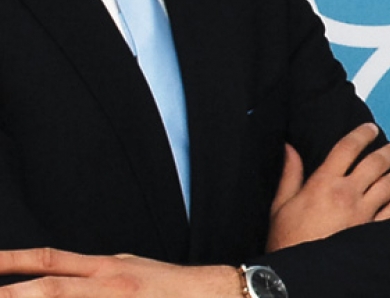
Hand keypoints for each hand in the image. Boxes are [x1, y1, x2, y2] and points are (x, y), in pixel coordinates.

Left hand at [0, 249, 240, 297]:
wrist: (205, 295)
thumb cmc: (164, 285)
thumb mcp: (126, 267)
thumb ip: (93, 272)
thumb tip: (64, 275)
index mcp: (104, 267)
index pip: (50, 260)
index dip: (16, 261)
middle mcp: (105, 285)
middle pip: (50, 288)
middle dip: (13, 292)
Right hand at [266, 123, 389, 251]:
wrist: (299, 275)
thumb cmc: (287, 240)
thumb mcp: (281, 204)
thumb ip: (290, 174)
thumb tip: (290, 148)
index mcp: (323, 182)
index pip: (347, 148)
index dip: (361, 135)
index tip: (371, 129)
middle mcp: (346, 194)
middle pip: (374, 164)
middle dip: (389, 151)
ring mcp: (363, 213)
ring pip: (389, 186)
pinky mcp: (372, 232)